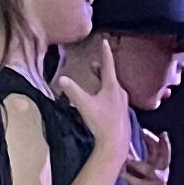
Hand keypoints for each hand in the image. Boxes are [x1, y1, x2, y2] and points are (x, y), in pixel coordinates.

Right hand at [78, 33, 133, 170]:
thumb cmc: (101, 122)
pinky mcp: (122, 112)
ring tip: (96, 82)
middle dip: (101, 69)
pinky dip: (107, 93)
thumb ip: (72, 91)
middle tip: (93, 65)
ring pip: (112, 87)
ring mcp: (122, 103)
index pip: (108, 64)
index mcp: (112, 86)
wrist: (116, 142)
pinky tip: (101, 102)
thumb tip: (61, 79)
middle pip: (110, 76)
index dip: (105, 52)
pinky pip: (114, 97)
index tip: (104, 41)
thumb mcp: (83, 105)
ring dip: (103, 82)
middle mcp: (120, 92)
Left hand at [117, 122, 169, 184]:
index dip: (157, 140)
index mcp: (159, 168)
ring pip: (147, 168)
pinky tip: (120, 175)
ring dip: (135, 163)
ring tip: (125, 159)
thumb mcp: (138, 173)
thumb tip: (124, 143)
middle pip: (164, 156)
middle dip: (161, 145)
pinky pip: (138, 182)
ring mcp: (157, 183)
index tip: (146, 131)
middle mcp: (162, 174)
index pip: (161, 150)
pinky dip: (128, 177)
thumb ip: (134, 159)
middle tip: (150, 134)